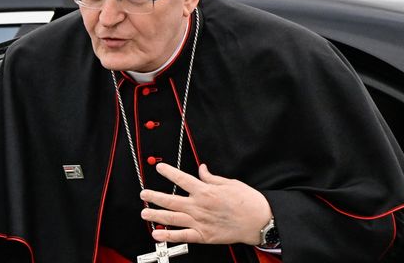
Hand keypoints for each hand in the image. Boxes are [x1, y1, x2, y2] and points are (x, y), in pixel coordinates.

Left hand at [139, 163, 271, 244]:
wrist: (259, 221)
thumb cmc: (248, 202)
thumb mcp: (230, 183)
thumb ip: (211, 178)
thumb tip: (201, 169)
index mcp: (206, 191)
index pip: (182, 179)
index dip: (169, 172)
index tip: (159, 168)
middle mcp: (199, 206)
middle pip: (171, 200)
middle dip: (155, 197)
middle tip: (144, 194)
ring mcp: (200, 222)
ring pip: (172, 218)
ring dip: (156, 215)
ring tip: (144, 213)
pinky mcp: (204, 236)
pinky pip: (182, 236)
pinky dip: (168, 236)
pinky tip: (157, 234)